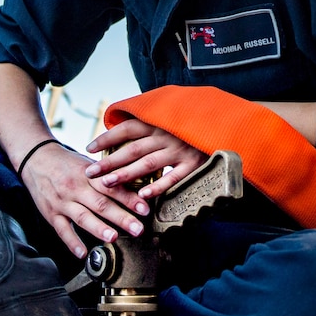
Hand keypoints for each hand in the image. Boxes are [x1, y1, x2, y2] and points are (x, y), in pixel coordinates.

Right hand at [18, 142, 150, 258]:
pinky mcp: (51, 213)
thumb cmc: (66, 163)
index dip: (129, 198)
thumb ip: (107, 176)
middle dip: (121, 217)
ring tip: (113, 237)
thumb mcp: (88, 164)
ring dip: (98, 228)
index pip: (111, 187)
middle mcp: (76, 188)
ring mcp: (62, 201)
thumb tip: (134, 187)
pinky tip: (82, 253)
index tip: (144, 209)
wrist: (35, 158)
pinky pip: (61, 230)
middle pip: (100, 204)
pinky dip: (71, 242)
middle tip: (138, 228)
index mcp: (88, 174)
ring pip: (82, 217)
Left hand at [84, 119, 205, 199]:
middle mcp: (166, 135)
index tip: (88, 148)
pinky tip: (143, 195)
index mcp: (158, 123)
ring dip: (126, 174)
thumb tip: (119, 130)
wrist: (227, 127)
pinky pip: (173, 177)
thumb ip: (148, 125)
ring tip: (107, 183)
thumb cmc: (191, 126)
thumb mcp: (169, 120)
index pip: (126, 128)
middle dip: (108, 161)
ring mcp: (180, 150)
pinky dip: (158, 186)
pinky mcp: (194, 164)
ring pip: (148, 163)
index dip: (107, 138)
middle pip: (132, 148)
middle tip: (90, 172)